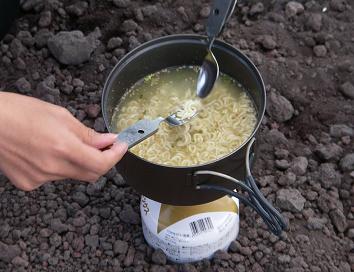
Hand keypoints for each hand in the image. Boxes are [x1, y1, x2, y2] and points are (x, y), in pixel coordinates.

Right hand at [0, 92, 127, 190]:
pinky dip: (59, 166)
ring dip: (79, 161)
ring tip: (65, 143)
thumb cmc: (19, 111)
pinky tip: (46, 152)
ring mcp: (40, 178)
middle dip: (102, 160)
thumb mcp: (60, 116)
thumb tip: (108, 141)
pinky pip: (54, 177)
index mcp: (63, 148)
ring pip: (73, 175)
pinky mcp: (28, 183)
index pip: (102, 164)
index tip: (121, 146)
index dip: (116, 156)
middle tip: (103, 146)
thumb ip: (87, 134)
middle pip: (91, 174)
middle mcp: (53, 168)